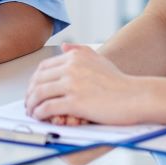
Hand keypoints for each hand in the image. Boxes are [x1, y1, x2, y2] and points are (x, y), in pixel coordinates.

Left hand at [24, 44, 141, 124]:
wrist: (136, 96)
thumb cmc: (120, 82)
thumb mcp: (99, 59)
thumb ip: (80, 51)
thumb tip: (64, 46)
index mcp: (74, 57)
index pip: (43, 67)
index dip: (34, 80)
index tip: (33, 90)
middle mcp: (71, 68)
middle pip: (38, 80)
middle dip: (30, 93)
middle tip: (29, 103)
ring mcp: (72, 85)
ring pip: (40, 94)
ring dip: (32, 105)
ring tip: (32, 112)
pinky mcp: (75, 102)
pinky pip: (48, 108)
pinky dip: (40, 113)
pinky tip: (40, 117)